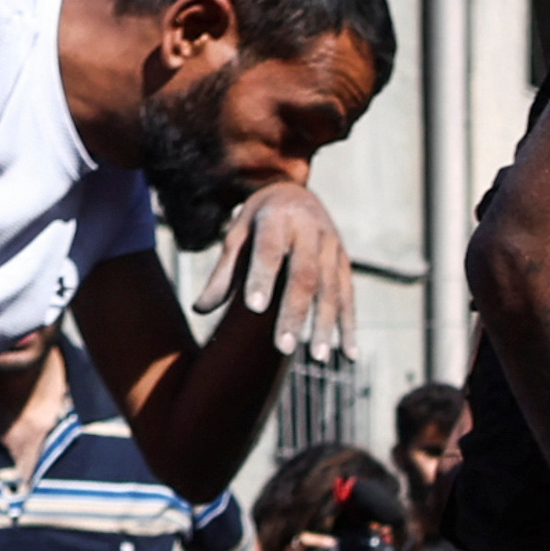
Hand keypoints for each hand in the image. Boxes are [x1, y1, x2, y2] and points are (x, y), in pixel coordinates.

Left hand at [199, 180, 356, 363]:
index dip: (263, 277)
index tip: (254, 308)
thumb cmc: (259, 222)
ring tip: (318, 357)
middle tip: (283, 347)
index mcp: (276, 219)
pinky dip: (349, 326)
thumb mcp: (237, 234)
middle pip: (304, 275)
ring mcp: (331, 247)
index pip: (269, 250)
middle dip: (294, 312)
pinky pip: (349, 296)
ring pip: (331, 289)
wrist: (295, 193)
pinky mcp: (344, 262)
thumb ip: (223, 272)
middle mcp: (309, 231)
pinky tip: (349, 354)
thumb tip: (200, 310)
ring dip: (325, 325)